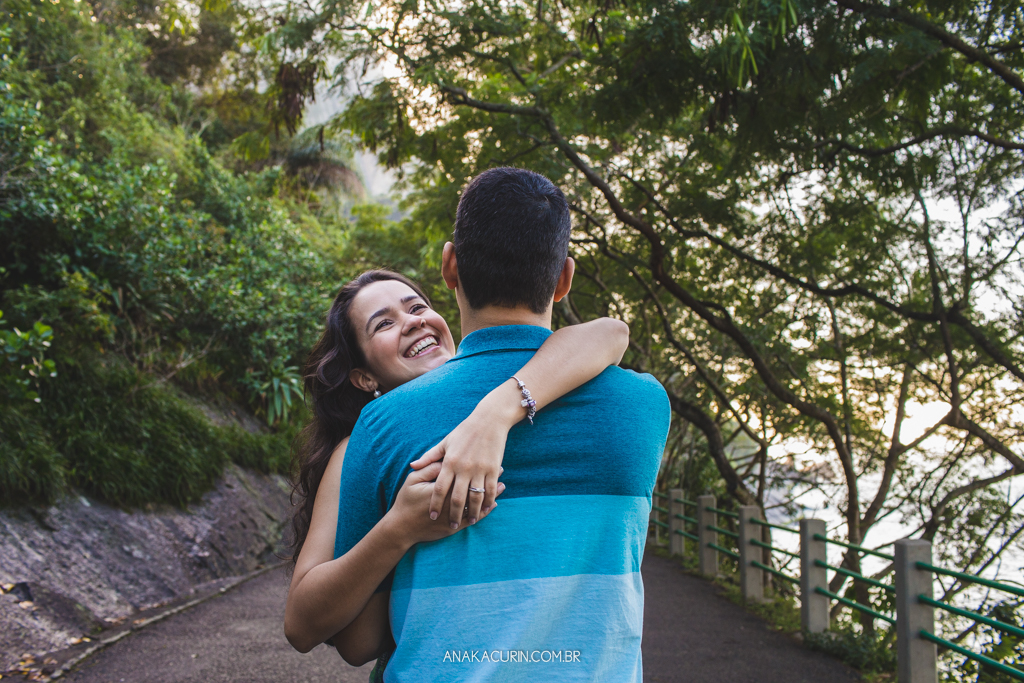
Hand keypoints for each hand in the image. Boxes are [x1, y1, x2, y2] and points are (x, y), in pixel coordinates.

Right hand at [391, 461, 504, 543]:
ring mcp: (452, 516)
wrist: (402, 528)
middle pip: (472, 488)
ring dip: (490, 495)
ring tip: (502, 486)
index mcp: (439, 487)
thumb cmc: (407, 501)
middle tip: (501, 468)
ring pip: (476, 504)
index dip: (475, 464)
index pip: (461, 473)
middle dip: (487, 478)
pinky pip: (473, 518)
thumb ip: (430, 468)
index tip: (487, 456)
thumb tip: (445, 459)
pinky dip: (484, 511)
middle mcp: (448, 502)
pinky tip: (492, 504)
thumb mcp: (413, 480)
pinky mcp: (453, 528)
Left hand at [410, 398, 514, 528]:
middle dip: (454, 514)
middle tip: (451, 525)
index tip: (432, 516)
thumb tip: (412, 466)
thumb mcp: (445, 442)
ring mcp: (480, 469)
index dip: (435, 504)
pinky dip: (488, 501)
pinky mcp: (493, 469)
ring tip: (469, 521)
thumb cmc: (465, 431)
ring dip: (472, 512)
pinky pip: (490, 489)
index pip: (439, 488)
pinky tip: (485, 509)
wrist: (489, 420)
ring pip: (475, 497)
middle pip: (457, 497)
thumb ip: (429, 457)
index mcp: (450, 462)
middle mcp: (464, 468)